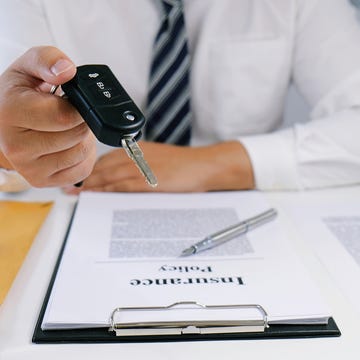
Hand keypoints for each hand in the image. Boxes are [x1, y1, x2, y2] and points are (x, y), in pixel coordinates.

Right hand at [0, 46, 96, 186]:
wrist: (5, 121)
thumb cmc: (19, 96)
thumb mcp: (28, 67)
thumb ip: (48, 59)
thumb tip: (67, 70)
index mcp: (10, 114)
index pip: (64, 116)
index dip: (77, 107)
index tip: (71, 101)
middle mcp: (17, 147)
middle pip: (76, 135)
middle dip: (80, 122)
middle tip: (67, 114)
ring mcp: (30, 168)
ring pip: (81, 153)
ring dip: (83, 138)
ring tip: (66, 128)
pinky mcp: (43, 181)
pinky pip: (82, 170)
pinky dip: (83, 156)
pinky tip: (67, 145)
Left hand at [64, 140, 254, 193]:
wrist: (204, 165)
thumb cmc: (184, 163)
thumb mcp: (158, 157)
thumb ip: (139, 162)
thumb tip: (122, 174)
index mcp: (138, 149)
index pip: (108, 159)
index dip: (91, 169)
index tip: (79, 177)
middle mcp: (136, 156)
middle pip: (104, 168)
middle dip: (86, 179)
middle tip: (70, 188)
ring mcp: (142, 168)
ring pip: (109, 177)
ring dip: (92, 186)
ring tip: (78, 194)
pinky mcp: (148, 181)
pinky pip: (122, 186)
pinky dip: (108, 191)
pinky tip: (98, 196)